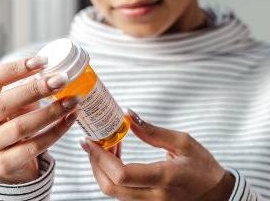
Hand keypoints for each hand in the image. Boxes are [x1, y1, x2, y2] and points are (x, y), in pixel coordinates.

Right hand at [0, 56, 79, 183]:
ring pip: (21, 126)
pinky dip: (57, 131)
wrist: (11, 158)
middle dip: (36, 89)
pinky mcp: (5, 163)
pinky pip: (35, 146)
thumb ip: (30, 87)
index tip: (43, 61)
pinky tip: (71, 118)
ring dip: (51, 111)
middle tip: (62, 79)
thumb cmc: (16, 120)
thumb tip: (58, 71)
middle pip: (5, 102)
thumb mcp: (17, 101)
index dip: (16, 68)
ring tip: (73, 100)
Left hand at [80, 109, 234, 200]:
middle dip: (95, 163)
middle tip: (92, 142)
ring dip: (102, 169)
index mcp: (164, 178)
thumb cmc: (203, 167)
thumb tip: (128, 115)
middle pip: (110, 187)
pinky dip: (112, 176)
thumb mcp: (182, 142)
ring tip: (107, 146)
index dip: (100, 158)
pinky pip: (122, 194)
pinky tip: (116, 159)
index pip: (122, 174)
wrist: (218, 194)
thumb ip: (152, 131)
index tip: (89, 141)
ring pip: (113, 192)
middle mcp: (154, 198)